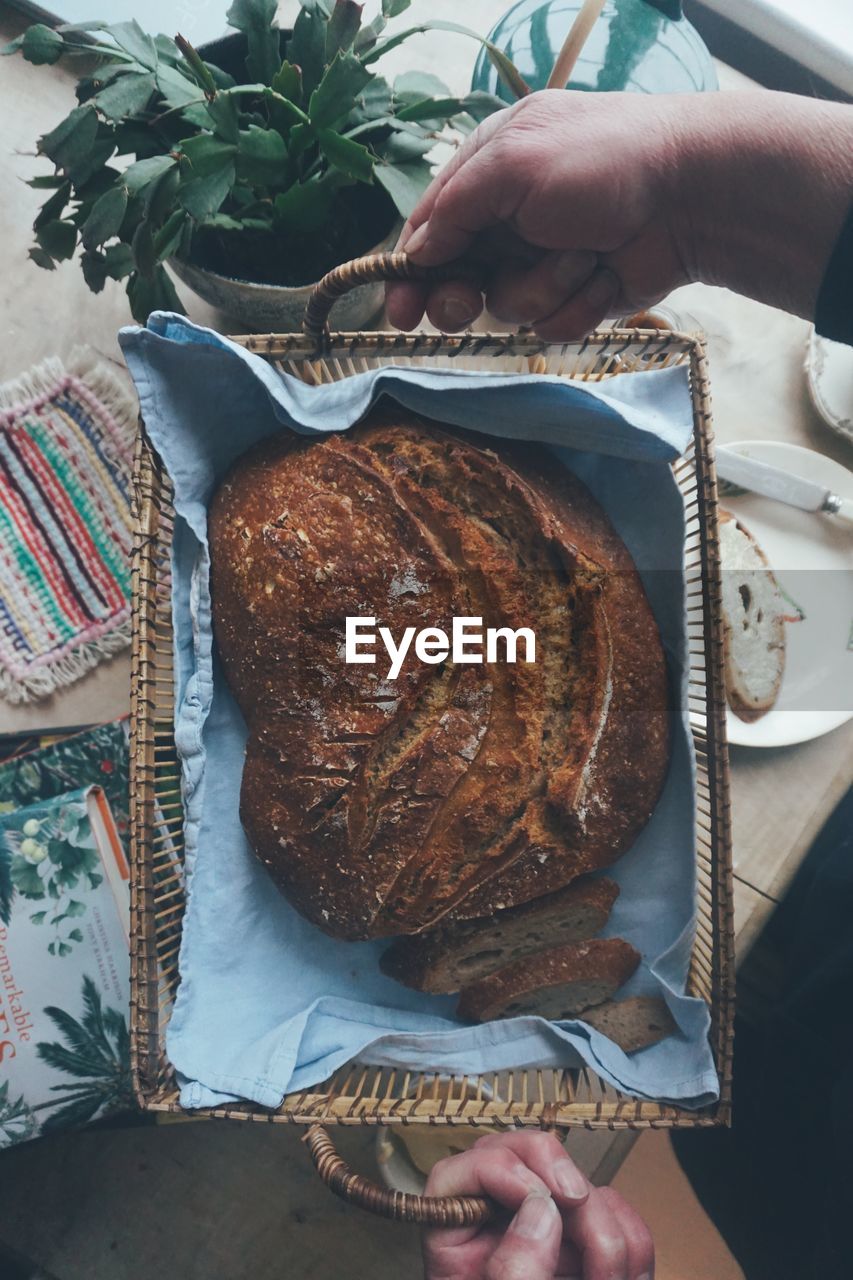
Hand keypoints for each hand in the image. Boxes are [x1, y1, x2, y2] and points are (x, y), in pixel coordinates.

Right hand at [387, 89, 852, 339]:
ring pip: (507, 307)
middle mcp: (512, 218)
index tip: (396, 311)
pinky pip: (552, 324)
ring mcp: (545, 259)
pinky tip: (605, 275)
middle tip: (460, 306)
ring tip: (581, 256)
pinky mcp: (577, 295)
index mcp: (490, 172)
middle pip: (457, 281)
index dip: (409, 273)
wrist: (691, 196)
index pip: (430, 230)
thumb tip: (413, 250)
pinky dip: (577, 303)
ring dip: (541, 288)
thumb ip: (454, 208)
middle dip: (459, 297)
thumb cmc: (603, 162)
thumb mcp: (513, 164)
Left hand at [421, 1130, 653, 1279]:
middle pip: (521, 1157)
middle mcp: (498, 1232)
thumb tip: (541, 1208)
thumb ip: (513, 1268)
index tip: (539, 1196)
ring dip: (606, 1226)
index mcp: (456, 1250)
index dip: (498, 1168)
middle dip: (565, 1186)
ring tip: (608, 1279)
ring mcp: (546, 1237)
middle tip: (583, 1219)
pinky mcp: (585, 1248)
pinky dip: (630, 1242)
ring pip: (580, 1185)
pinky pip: (616, 1215)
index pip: (455, 1177)